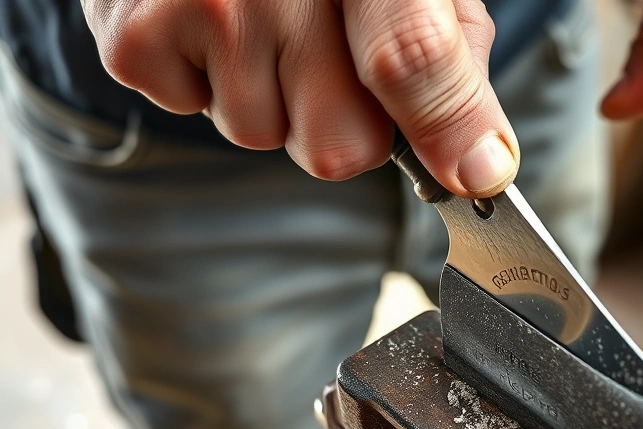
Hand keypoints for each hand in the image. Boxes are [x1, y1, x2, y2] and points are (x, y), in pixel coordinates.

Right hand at [83, 0, 519, 197]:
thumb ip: (450, 63)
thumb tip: (482, 163)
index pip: (411, 53)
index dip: (445, 125)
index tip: (475, 175)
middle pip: (340, 146)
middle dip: (338, 124)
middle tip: (320, 57)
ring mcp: (209, 2)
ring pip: (265, 137)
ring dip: (269, 100)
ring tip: (260, 25)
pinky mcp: (138, 34)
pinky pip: (198, 116)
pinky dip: (205, 84)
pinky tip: (210, 26)